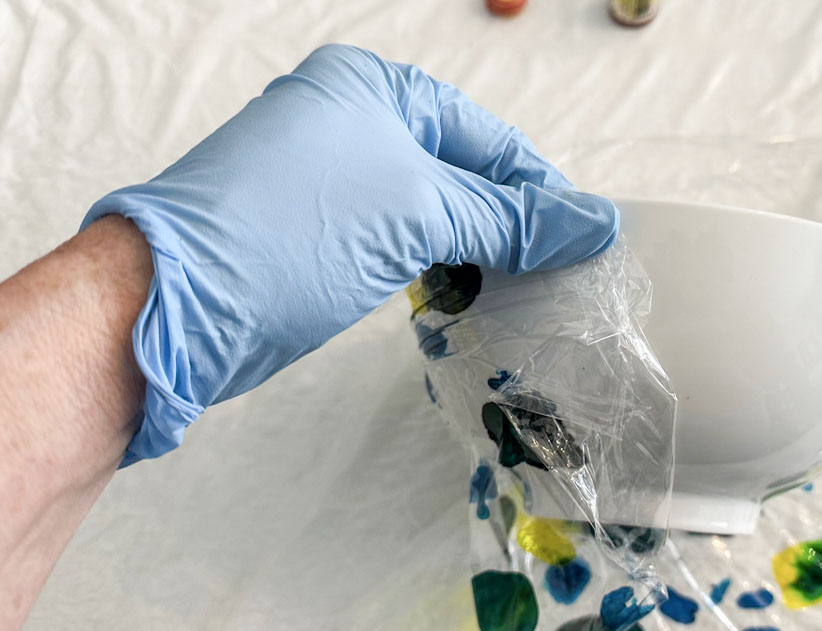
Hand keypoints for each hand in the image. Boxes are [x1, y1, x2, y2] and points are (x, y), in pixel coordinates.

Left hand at [80, 43, 618, 463]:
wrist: (175, 304)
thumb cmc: (294, 228)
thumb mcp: (418, 209)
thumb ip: (511, 218)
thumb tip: (597, 223)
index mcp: (372, 87)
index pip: (485, 134)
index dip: (539, 187)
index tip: (586, 238)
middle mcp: (350, 123)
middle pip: (461, 173)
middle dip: (510, 224)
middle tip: (562, 274)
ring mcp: (330, 183)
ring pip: (430, 213)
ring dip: (476, 253)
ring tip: (524, 293)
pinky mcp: (317, 237)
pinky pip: (398, 245)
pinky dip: (437, 270)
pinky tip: (468, 298)